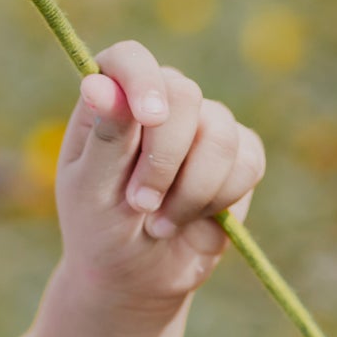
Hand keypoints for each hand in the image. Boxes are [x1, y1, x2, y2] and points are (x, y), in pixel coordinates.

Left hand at [54, 41, 266, 314]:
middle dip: (164, 159)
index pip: (129, 58)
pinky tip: (191, 220)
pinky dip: (218, 199)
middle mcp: (159, 105)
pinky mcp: (237, 157)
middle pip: (184, 94)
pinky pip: (247, 162)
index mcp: (111, 102)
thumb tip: (99, 83)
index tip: (149, 116)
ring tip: (160, 222)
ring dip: (190, 189)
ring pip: (219, 132)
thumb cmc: (99, 230)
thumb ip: (104, 137)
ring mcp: (202, 127)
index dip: (142, 79)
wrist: (135, 278)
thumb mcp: (90, 190)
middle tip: (140, 204)